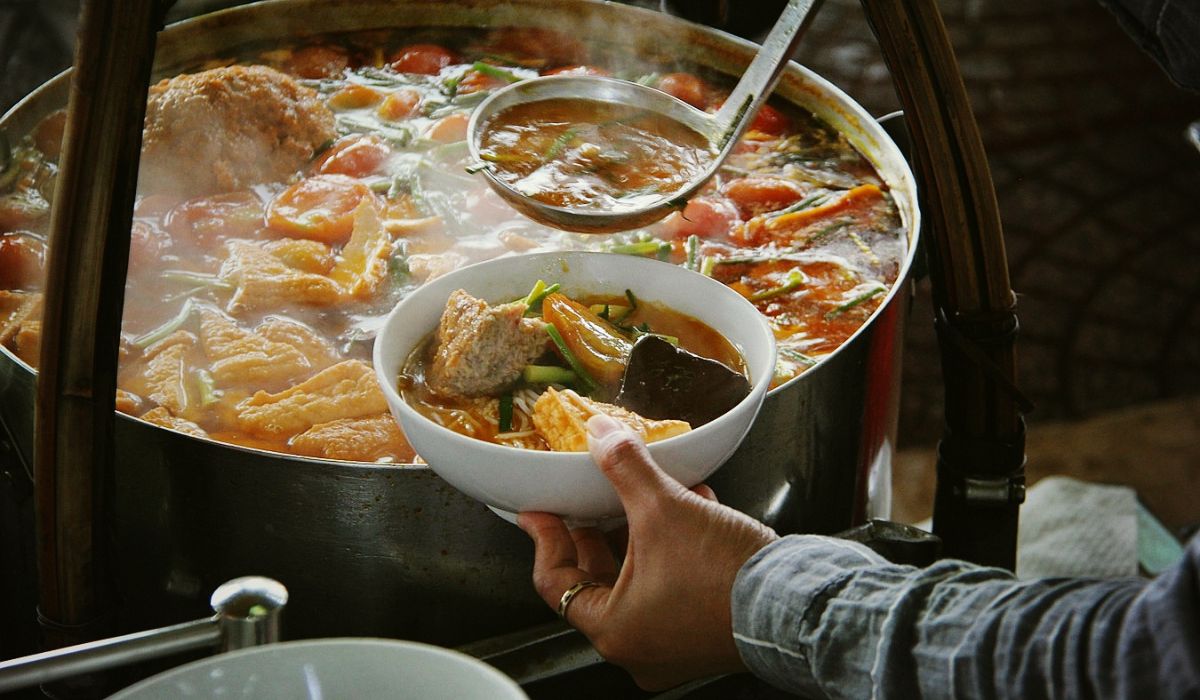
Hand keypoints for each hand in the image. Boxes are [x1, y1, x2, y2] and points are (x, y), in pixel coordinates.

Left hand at [517, 413, 778, 689]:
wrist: (794, 601)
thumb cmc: (725, 576)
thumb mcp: (663, 508)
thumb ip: (625, 468)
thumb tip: (601, 436)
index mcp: (614, 629)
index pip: (555, 583)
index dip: (546, 538)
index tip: (540, 513)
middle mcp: (639, 647)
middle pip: (597, 583)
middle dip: (595, 535)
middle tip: (585, 504)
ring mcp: (673, 645)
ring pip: (638, 582)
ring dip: (638, 537)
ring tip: (642, 496)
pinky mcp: (704, 633)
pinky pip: (673, 587)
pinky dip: (672, 549)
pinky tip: (691, 507)